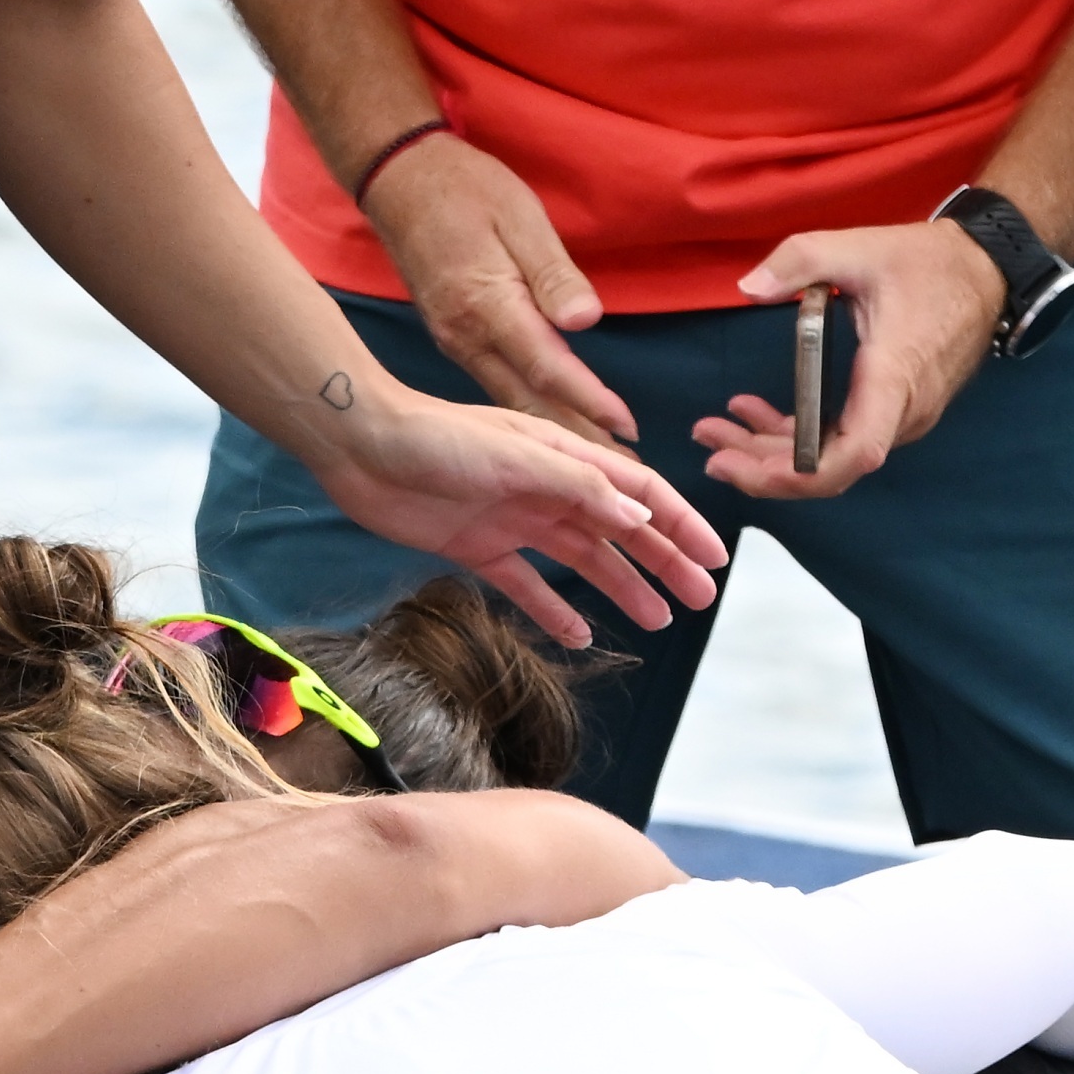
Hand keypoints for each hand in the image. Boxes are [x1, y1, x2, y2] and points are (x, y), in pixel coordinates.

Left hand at [329, 377, 721, 650]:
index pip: (638, 493)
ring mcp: (514, 519)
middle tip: (698, 600)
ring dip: (622, 588)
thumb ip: (578, 488)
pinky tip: (582, 635)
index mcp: (564, 457)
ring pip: (583, 559)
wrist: (360, 446)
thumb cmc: (435, 438)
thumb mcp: (515, 457)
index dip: (680, 524)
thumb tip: (640, 519)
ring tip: (657, 622)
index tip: (712, 560)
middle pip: (619, 530)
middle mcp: (546, 488)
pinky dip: (555, 609)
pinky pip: (527, 584)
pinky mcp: (478, 547)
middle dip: (663, 562)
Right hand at [366, 137, 639, 447]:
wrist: (400, 182)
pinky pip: (498, 388)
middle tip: (618, 477)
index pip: (548, 366)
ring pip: (513, 403)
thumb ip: (552, 273)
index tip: (626, 428)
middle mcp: (468, 337)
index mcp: (488, 306)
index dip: (588, 400)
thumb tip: (586, 320)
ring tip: (594, 468)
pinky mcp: (453, 339)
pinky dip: (529, 415)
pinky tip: (549, 430)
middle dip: (575, 443)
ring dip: (554, 437)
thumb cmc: (465, 189)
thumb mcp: (519, 216)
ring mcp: (456, 343)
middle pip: (530, 403)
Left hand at [692, 219, 1011, 502]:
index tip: (743, 465)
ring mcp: (903, 417)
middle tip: (709, 448)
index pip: (853, 454)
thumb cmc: (932, 263)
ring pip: (831, 458)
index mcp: (894, 377)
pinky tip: (757, 416)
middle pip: (830, 469)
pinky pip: (841, 440)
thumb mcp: (861, 248)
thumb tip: (749, 285)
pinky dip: (797, 436)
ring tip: (719, 429)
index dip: (798, 474)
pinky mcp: (896, 412)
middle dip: (763, 467)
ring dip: (773, 451)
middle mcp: (903, 411)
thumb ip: (802, 260)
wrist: (988, 270)